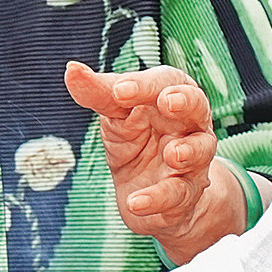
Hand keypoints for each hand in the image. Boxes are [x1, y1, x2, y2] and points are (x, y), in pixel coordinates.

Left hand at [66, 61, 227, 247]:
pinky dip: (157, 199)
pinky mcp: (186, 194)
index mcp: (170, 95)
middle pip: (197, 105)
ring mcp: (193, 159)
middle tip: (168, 102)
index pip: (163, 81)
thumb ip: (98, 93)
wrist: (148, 192)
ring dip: (188, 152)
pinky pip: (177, 195)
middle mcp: (189, 124)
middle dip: (186, 102)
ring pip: (200, 151)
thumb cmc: (135, 139)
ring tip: (173, 155)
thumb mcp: (115, 115)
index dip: (143, 84)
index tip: (119, 89)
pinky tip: (136, 203)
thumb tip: (71, 69)